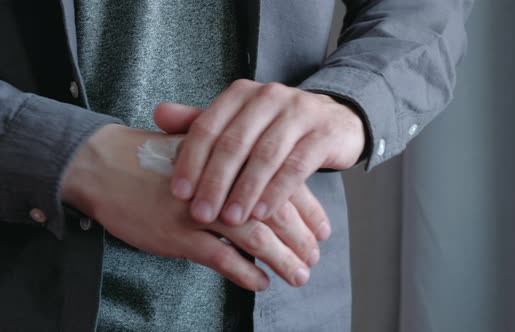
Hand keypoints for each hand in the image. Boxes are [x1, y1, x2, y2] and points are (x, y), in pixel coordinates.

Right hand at [61, 124, 318, 289]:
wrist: (105, 163)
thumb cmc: (156, 158)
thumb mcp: (202, 150)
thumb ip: (236, 167)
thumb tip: (272, 192)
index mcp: (233, 159)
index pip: (283, 185)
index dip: (308, 211)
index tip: (322, 231)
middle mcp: (222, 182)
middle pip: (276, 213)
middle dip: (301, 239)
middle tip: (313, 257)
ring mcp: (201, 209)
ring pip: (256, 237)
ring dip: (282, 260)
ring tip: (298, 275)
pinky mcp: (178, 234)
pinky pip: (221, 258)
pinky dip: (245, 271)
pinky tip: (260, 282)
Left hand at [154, 102, 332, 241]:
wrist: (334, 120)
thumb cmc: (277, 127)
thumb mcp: (240, 123)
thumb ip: (202, 121)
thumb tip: (158, 114)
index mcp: (242, 93)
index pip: (208, 126)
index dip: (191, 161)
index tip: (179, 193)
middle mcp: (269, 97)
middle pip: (235, 143)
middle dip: (215, 182)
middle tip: (201, 214)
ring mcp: (299, 113)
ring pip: (265, 156)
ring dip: (245, 191)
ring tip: (230, 220)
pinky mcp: (323, 133)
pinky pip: (296, 166)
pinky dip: (277, 192)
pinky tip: (263, 214)